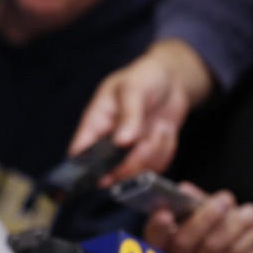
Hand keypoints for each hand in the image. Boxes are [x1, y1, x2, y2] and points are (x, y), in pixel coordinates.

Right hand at [68, 52, 189, 185]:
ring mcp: (130, 149)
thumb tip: (121, 142)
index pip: (79, 152)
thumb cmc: (145, 77)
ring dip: (153, 151)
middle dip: (131, 162)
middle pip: (110, 170)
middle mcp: (109, 140)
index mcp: (96, 121)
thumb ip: (128, 115)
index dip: (84, 169)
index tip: (103, 175)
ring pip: (137, 170)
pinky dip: (166, 150)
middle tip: (144, 143)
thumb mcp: (134, 89)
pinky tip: (165, 131)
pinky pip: (157, 166)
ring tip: (158, 127)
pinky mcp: (150, 154)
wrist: (173, 79)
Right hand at [144, 183, 252, 252]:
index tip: (166, 212)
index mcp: (164, 245)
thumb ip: (190, 202)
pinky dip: (251, 238)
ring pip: (213, 248)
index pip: (153, 238)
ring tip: (251, 210)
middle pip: (183, 243)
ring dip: (236, 224)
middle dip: (205, 217)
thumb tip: (184, 190)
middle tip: (226, 197)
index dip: (157, 227)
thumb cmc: (213, 235)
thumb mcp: (200, 216)